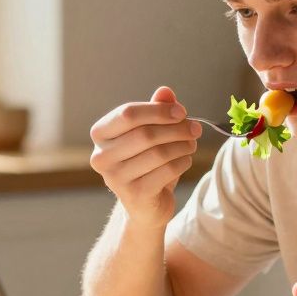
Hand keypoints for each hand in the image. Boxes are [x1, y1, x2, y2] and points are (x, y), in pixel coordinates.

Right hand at [89, 86, 201, 229]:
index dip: (158, 110)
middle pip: (145, 134)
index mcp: (100, 134)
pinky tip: (186, 160)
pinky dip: (182, 162)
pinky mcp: (134, 195)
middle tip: (196, 129)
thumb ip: (156, 110)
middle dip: (177, 129)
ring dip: (183, 146)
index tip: (182, 112)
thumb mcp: (150, 132)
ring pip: (159, 153)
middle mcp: (101, 156)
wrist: (145, 204)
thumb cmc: (145, 161)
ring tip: (192, 144)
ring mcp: (115, 178)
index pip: (128, 114)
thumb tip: (165, 91)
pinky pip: (167, 171)